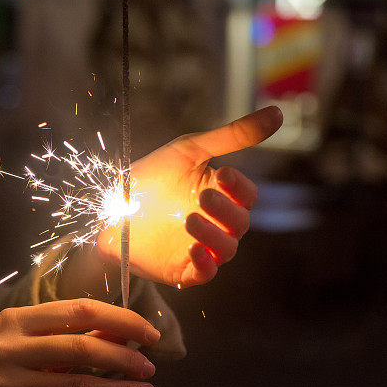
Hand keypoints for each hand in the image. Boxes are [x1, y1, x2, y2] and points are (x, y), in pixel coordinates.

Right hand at [0, 300, 160, 386]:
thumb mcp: (32, 345)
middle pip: (81, 346)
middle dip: (125, 356)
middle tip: (151, 366)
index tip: (150, 333)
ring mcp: (5, 384)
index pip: (80, 310)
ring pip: (77, 384)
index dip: (121, 319)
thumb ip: (78, 336)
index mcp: (17, 320)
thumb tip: (128, 330)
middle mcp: (8, 348)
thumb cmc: (1, 373)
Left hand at [96, 106, 281, 287]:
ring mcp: (203, 248)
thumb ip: (232, 135)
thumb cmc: (154, 176)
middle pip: (241, 223)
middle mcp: (218, 224)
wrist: (108, 207)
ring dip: (213, 234)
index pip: (248, 196)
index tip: (222, 175)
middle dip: (225, 210)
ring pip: (227, 249)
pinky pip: (205, 274)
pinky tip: (194, 250)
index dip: (239, 187)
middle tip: (203, 196)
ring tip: (189, 220)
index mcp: (223, 196)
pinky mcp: (183, 270)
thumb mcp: (190, 149)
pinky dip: (205, 265)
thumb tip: (278, 112)